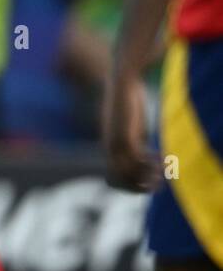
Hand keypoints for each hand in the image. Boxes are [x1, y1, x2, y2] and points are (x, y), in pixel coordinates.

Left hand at [100, 71, 157, 192]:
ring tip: (161, 171)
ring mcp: (115, 144)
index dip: (129, 186)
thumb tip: (143, 152)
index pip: (112, 180)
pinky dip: (151, 164)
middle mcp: (109, 148)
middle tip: (157, 182)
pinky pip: (137, 160)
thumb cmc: (127, 101)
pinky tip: (161, 158)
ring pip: (128, 175)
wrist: (121, 83)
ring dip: (148, 178)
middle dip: (139, 187)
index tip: (147, 179)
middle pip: (119, 182)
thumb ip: (135, 140)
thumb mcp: (131, 126)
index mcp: (109, 147)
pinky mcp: (125, 137)